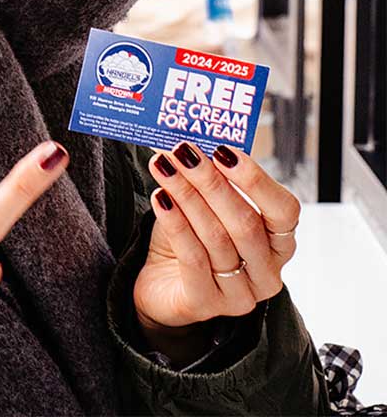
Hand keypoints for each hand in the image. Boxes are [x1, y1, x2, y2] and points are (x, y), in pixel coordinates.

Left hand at [134, 141, 299, 362]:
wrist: (161, 285)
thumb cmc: (192, 239)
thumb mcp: (206, 207)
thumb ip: (213, 180)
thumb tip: (196, 139)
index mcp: (278, 244)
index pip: (284, 211)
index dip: (256, 180)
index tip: (223, 150)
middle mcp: (267, 273)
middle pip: (245, 222)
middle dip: (211, 181)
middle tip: (182, 150)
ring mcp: (239, 295)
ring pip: (215, 237)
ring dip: (186, 194)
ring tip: (162, 165)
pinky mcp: (206, 304)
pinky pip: (192, 258)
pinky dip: (175, 222)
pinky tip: (159, 197)